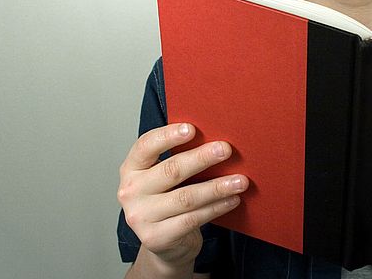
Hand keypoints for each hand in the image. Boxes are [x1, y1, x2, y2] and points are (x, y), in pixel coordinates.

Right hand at [117, 123, 248, 268]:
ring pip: (186, 197)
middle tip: (226, 150)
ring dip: (217, 187)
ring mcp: (140, 217)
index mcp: (131, 168)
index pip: (145, 146)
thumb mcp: (167, 176)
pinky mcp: (155, 238)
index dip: (168, 136)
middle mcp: (130, 191)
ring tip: (240, 181)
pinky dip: (216, 208)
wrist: (164, 242)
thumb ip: (180, 156)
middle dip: (202, 158)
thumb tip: (215, 137)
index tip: (192, 129)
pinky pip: (192, 219)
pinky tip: (232, 200)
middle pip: (171, 170)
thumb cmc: (169, 197)